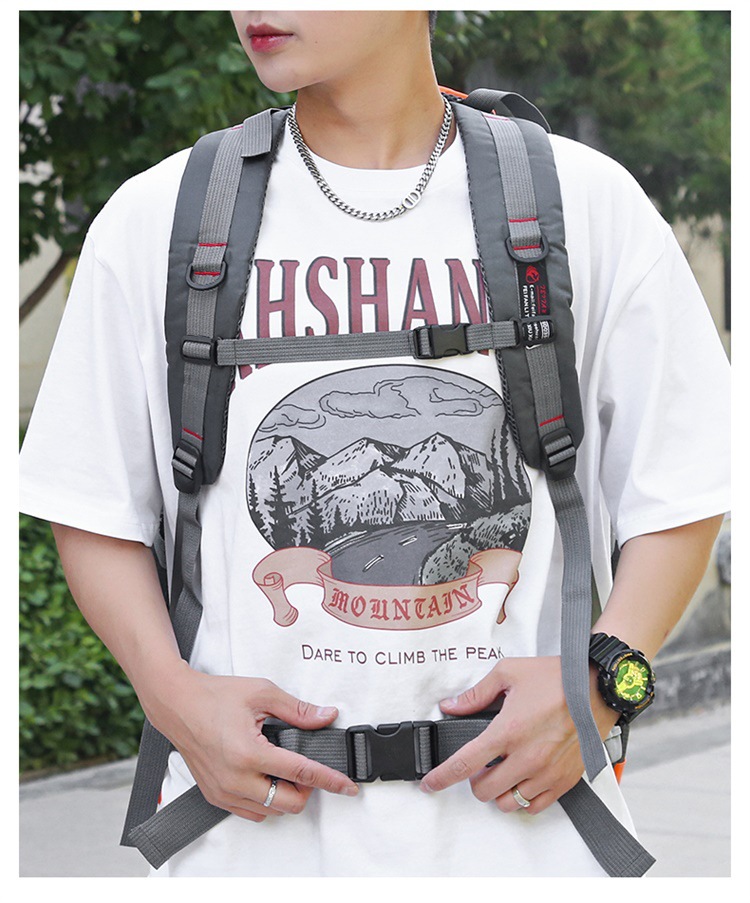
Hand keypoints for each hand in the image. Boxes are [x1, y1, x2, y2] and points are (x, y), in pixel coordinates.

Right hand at [146, 665, 358, 822]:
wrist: (177, 703)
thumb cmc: (214, 696)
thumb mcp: (262, 692)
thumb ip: (298, 709)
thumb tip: (326, 716)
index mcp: (249, 753)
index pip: (301, 773)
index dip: (330, 780)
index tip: (348, 786)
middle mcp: (235, 779)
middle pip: (289, 803)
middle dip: (307, 789)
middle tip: (308, 767)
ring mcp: (223, 791)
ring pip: (271, 811)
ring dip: (285, 795)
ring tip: (284, 768)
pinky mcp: (215, 796)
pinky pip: (251, 811)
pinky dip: (266, 800)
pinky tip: (266, 776)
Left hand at [419, 656, 617, 813]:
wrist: (598, 688)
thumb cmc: (557, 678)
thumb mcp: (509, 673)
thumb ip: (476, 693)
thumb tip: (451, 706)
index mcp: (507, 731)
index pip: (464, 763)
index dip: (442, 777)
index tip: (430, 783)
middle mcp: (526, 757)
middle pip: (484, 791)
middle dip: (474, 780)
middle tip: (479, 765)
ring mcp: (546, 772)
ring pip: (508, 803)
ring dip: (498, 792)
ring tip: (502, 772)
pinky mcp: (564, 780)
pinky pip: (535, 806)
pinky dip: (523, 799)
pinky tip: (522, 780)